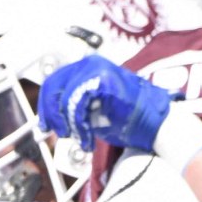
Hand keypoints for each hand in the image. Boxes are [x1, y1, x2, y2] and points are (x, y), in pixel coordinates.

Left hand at [36, 55, 174, 152]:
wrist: (156, 122)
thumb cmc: (129, 118)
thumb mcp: (94, 109)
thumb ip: (73, 108)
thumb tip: (49, 119)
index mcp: (87, 67)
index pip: (54, 82)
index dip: (46, 106)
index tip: (45, 125)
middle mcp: (90, 63)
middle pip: (53, 86)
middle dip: (52, 114)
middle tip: (60, 133)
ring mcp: (96, 70)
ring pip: (65, 98)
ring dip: (69, 123)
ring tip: (81, 138)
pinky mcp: (103, 81)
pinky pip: (77, 104)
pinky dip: (78, 124)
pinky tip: (87, 137)